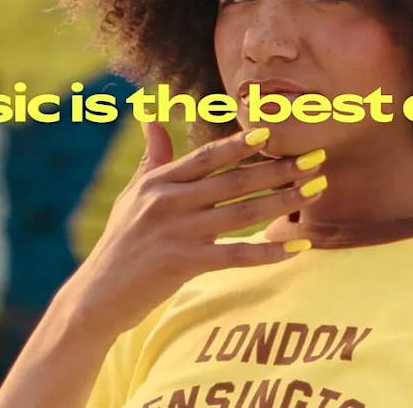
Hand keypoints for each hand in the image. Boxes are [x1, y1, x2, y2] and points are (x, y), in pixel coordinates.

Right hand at [66, 123, 326, 337]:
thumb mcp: (131, 196)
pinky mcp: (183, 264)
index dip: (240, 143)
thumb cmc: (121, 242)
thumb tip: (151, 118)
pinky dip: (269, 251)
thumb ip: (152, 159)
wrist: (98, 295)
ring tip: (315, 192)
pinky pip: (236, 255)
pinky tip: (297, 247)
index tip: (273, 132)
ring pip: (242, 213)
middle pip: (234, 181)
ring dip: (283, 202)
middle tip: (314, 160)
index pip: (207, 157)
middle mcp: (168, 202)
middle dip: (278, 169)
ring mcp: (177, 233)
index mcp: (159, 182)